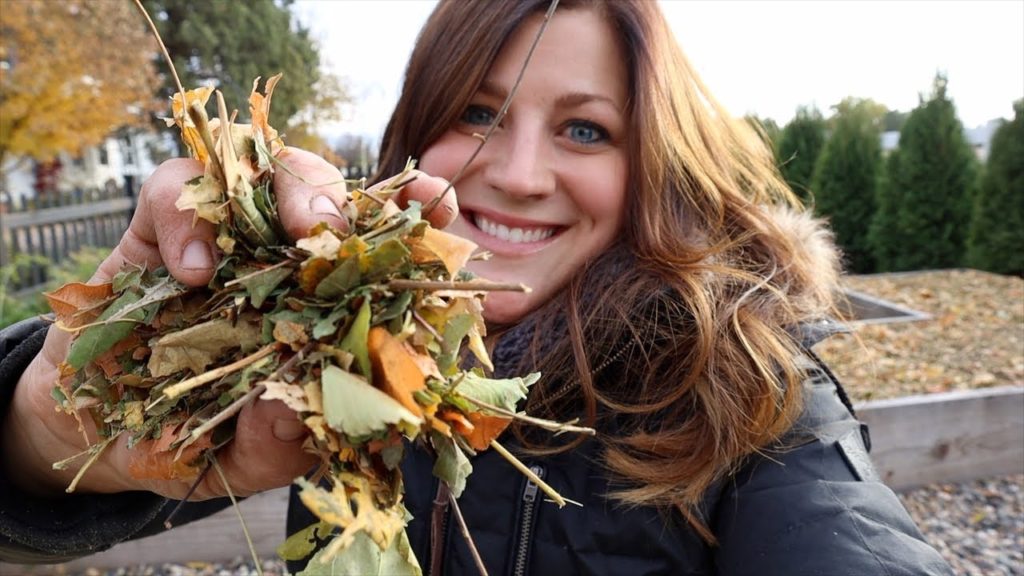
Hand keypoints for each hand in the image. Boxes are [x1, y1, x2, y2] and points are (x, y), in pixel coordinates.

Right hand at [2, 148, 458, 499]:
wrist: (101, 434)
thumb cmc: (195, 441)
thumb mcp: (247, 458)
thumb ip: (278, 441)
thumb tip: (294, 407)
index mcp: (323, 309)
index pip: (380, 252)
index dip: (415, 216)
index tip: (440, 198)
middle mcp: (282, 263)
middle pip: (328, 194)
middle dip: (345, 201)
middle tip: (340, 233)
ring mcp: (225, 238)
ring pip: (265, 170)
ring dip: (289, 190)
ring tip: (295, 236)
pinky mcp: (159, 228)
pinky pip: (177, 190)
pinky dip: (188, 218)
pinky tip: (191, 271)